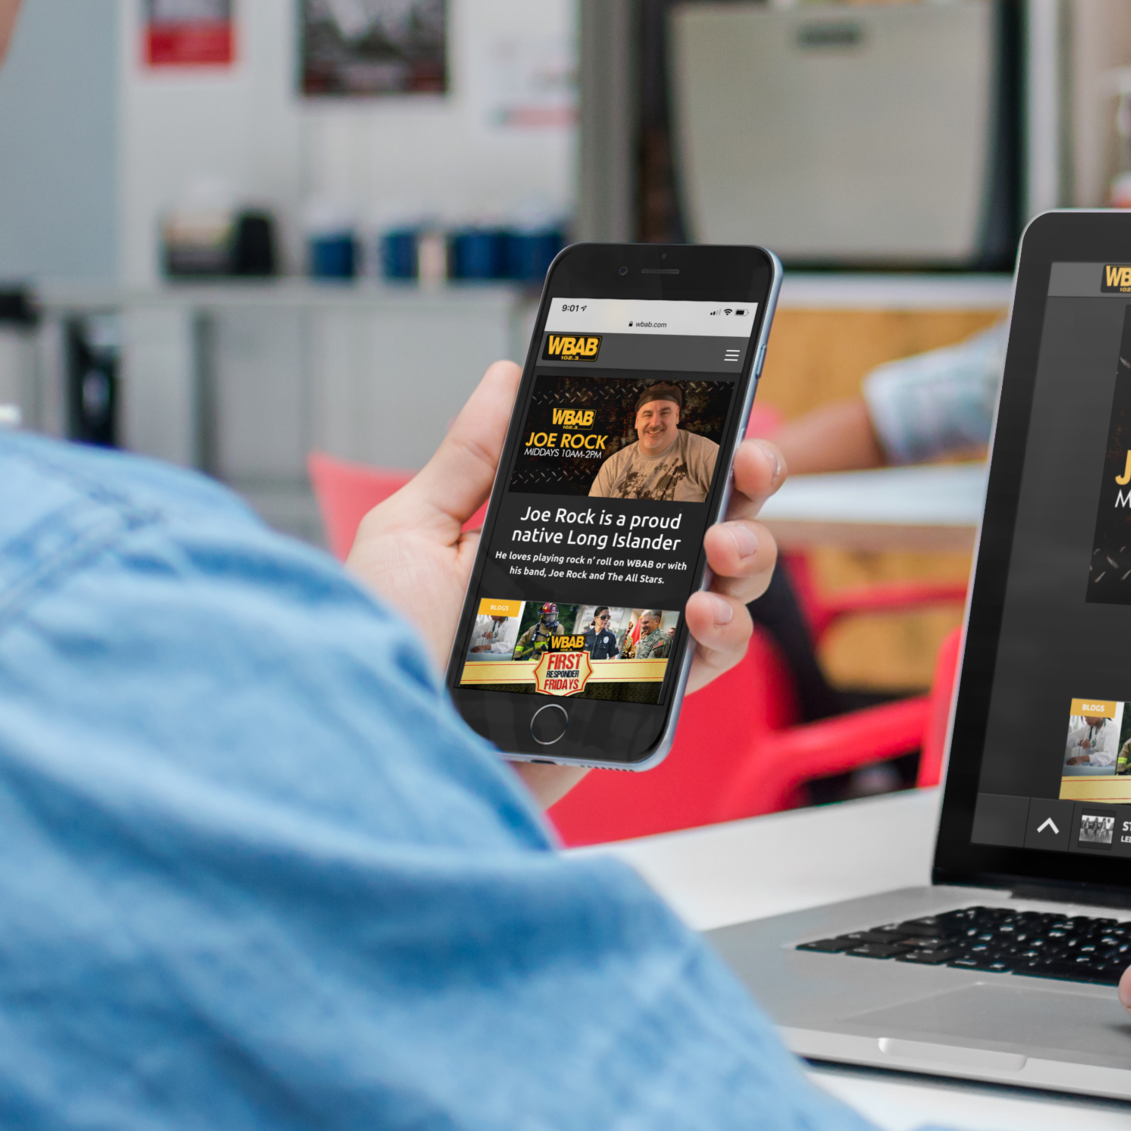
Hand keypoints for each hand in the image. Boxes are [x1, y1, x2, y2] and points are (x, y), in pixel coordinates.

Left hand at [345, 362, 787, 807]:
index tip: (711, 404)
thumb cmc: (382, 652)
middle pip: (705, 517)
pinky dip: (727, 628)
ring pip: (728, 582)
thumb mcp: (411, 536)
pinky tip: (703, 610)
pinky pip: (712, 658)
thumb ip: (467, 458)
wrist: (387, 753)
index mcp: (556, 534)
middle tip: (748, 463)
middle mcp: (604, 581)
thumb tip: (505, 377)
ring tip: (722, 545)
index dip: (688, 439)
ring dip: (749, 550)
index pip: (640, 475)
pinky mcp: (640, 695)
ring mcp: (629, 637)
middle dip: (746, 480)